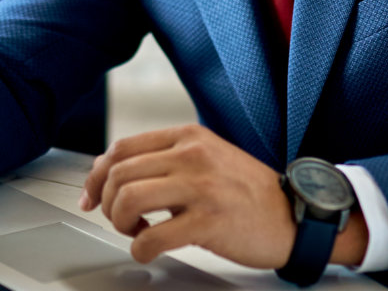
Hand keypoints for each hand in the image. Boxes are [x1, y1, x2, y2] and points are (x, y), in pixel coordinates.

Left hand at [80, 124, 328, 268]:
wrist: (298, 216)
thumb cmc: (249, 192)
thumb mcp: (207, 158)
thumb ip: (166, 159)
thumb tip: (112, 173)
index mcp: (187, 137)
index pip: (120, 149)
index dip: (96, 176)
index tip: (90, 197)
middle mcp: (192, 156)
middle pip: (118, 174)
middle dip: (106, 202)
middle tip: (119, 220)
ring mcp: (201, 187)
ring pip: (127, 200)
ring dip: (119, 223)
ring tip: (135, 231)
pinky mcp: (210, 222)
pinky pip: (152, 237)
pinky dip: (139, 248)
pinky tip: (149, 249)